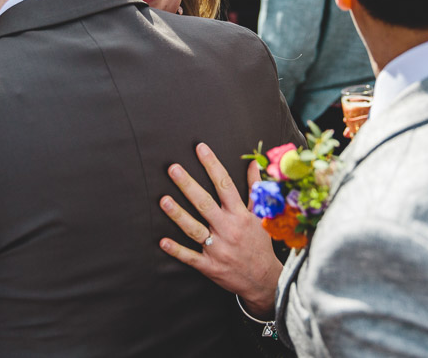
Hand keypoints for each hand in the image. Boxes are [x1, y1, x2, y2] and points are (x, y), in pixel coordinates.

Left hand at [159, 143, 281, 318]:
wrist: (265, 279)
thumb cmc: (259, 242)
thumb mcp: (261, 214)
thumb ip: (255, 188)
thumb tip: (253, 163)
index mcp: (240, 215)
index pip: (225, 184)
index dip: (212, 165)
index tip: (200, 148)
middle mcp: (228, 229)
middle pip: (205, 203)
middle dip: (188, 185)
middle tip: (173, 169)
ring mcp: (218, 248)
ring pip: (194, 229)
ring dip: (178, 215)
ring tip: (163, 200)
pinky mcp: (210, 266)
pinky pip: (190, 257)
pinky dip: (176, 250)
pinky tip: (162, 241)